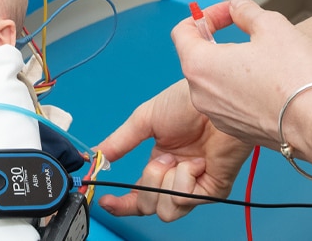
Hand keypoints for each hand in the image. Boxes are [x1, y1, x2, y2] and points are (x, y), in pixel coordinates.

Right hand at [94, 79, 250, 221]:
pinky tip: (196, 162)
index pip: (138, 194)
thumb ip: (118, 142)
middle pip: (149, 206)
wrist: (214, 101)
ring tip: (177, 159)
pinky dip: (184, 180)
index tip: (106, 200)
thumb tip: (97, 155)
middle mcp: (176, 178)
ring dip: (164, 182)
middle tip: (161, 161)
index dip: (121, 203)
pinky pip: (184, 201)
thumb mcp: (143, 120)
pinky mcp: (212, 191)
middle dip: (147, 185)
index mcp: (160, 163)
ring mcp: (194, 186)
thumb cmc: (186, 103)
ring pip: (165, 210)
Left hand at [173, 0, 311, 146]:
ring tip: (267, 60)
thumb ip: (246, 11)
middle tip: (250, 34)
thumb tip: (237, 6)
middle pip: (199, 58)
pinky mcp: (238, 130)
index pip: (182, 32)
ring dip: (234, 67)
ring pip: (217, 82)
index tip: (229, 13)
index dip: (205, 16)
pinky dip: (244, 90)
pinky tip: (272, 85)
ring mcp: (219, 116)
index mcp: (199, 65)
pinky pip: (232, 103)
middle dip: (221, 40)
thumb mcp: (271, 25)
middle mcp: (201, 94)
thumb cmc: (296, 77)